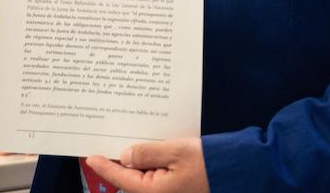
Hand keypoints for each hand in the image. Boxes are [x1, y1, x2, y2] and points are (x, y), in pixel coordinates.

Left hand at [86, 137, 208, 192]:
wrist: (237, 172)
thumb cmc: (209, 163)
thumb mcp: (176, 151)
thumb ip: (147, 153)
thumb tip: (126, 155)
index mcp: (153, 191)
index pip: (121, 177)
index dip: (105, 166)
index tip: (91, 157)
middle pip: (131, 177)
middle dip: (122, 160)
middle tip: (112, 142)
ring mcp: (168, 192)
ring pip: (144, 176)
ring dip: (139, 160)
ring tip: (133, 142)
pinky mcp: (177, 187)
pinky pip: (157, 175)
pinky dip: (152, 162)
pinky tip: (153, 149)